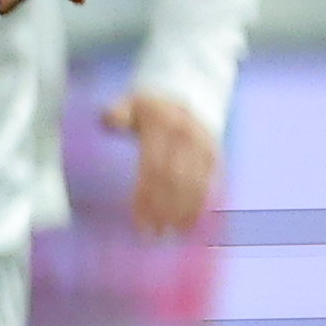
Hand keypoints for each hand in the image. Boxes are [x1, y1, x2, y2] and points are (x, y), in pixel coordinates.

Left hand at [102, 89, 217, 236]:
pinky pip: (209, 182)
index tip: (138, 221)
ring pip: (194, 184)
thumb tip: (110, 119)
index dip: (146, 196)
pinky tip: (191, 221)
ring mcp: (204, 145)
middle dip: (164, 210)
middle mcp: (186, 137)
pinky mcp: (215, 154)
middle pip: (174, 180)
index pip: (153, 168)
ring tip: (171, 234)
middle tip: (153, 235)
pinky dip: (201, 202)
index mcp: (163, 126)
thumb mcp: (129, 103)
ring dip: (183, 211)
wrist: (186, 90)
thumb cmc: (147, 107)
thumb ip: (117, 112)